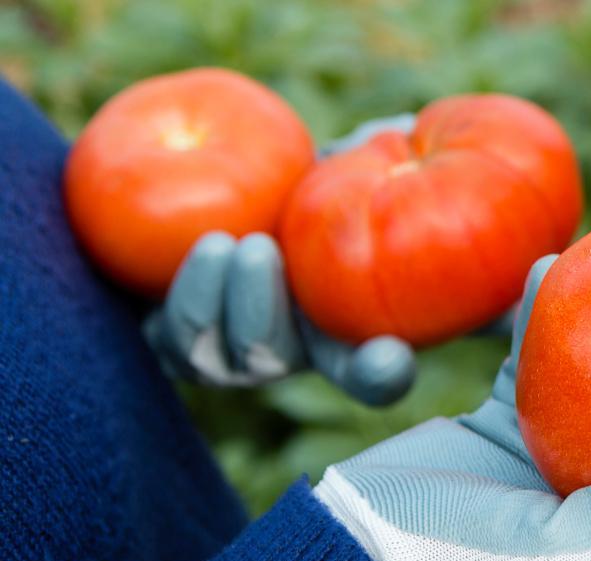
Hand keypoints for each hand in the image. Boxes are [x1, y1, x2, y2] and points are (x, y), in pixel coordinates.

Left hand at [143, 114, 421, 404]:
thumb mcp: (356, 171)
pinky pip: (160, 337)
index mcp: (344, 337)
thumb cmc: (318, 186)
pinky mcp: (172, 338)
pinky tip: (171, 247)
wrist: (232, 209)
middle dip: (258, 314)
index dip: (380, 372)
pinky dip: (166, 297)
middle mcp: (284, 356)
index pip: (370, 373)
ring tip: (216, 245)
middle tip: (259, 248)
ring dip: (204, 305)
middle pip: (269, 358)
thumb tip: (401, 128)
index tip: (388, 354)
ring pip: (206, 357)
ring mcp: (224, 355)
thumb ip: (382, 161)